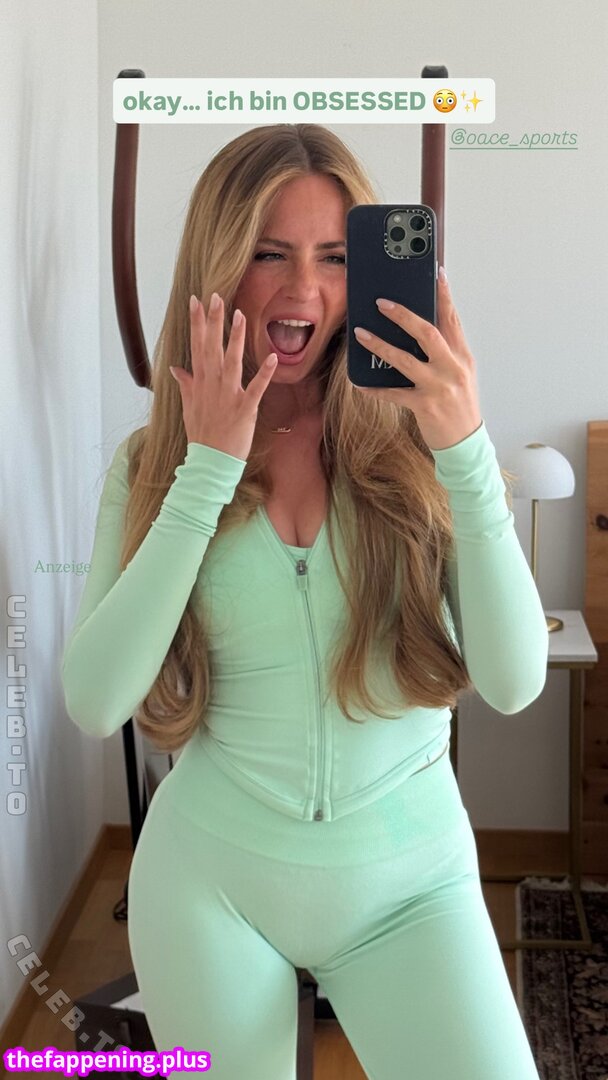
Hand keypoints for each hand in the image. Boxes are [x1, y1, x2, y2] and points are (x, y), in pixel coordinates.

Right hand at [170, 293, 277, 460]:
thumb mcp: (189, 407)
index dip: (196, 323)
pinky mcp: (245, 409)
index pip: (196, 346)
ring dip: (235, 339)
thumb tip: (175, 368)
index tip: (195, 301)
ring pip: (231, 362)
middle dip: (213, 322)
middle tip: (215, 297)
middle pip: (211, 348)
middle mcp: (212, 385)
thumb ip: (185, 384)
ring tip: (240, 316)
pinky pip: (256, 388)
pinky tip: (272, 357)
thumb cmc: (202, 435)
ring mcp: (228, 396)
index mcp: (199, 383)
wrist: (210, 462)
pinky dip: (263, 373)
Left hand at [352, 269, 482, 450]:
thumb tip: (419, 330)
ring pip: (405, 360)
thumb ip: (444, 353)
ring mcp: (438, 387)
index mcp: (462, 357)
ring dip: (380, 345)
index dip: (444, 295)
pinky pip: (393, 393)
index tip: (435, 273)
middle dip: (403, 315)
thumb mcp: (459, 375)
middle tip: (381, 303)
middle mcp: (452, 368)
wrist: (466, 443)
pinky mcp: (424, 406)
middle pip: (427, 333)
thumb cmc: (459, 406)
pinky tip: (360, 382)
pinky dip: (375, 388)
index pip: (452, 319)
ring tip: (361, 334)